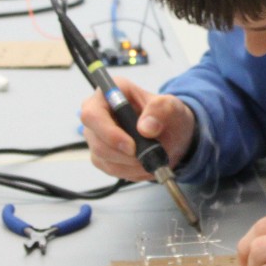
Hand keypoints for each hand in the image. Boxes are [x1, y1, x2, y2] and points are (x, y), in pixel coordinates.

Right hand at [78, 78, 196, 181]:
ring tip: (151, 159)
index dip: (109, 133)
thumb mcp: (171, 107)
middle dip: (123, 155)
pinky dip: (130, 171)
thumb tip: (145, 127)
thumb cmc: (167, 115)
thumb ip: (160, 110)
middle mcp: (97, 114)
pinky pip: (110, 169)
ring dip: (130, 165)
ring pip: (102, 158)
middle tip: (146, 157)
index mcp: (110, 93)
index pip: (92, 114)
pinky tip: (145, 164)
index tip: (132, 147)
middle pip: (96, 141)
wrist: (172, 133)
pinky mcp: (101, 154)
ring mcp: (96, 136)